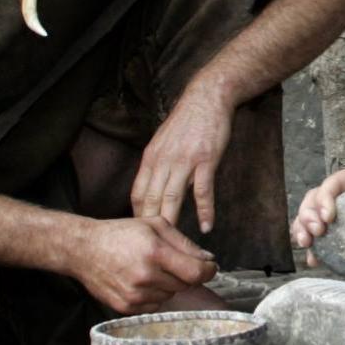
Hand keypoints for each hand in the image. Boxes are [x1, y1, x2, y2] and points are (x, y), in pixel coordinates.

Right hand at [65, 216, 217, 314]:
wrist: (83, 249)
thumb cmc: (120, 233)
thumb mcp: (155, 225)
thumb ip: (184, 243)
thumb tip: (208, 259)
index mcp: (155, 253)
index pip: (196, 273)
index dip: (208, 271)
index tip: (210, 267)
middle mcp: (145, 277)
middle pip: (184, 285)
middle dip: (184, 274)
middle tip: (170, 261)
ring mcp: (134, 295)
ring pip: (170, 296)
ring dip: (167, 285)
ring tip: (149, 269)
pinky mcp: (126, 307)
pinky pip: (154, 306)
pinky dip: (153, 295)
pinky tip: (139, 280)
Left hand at [131, 83, 232, 232]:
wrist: (207, 98)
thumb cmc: (186, 121)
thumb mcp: (162, 141)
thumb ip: (157, 164)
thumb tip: (151, 187)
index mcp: (151, 157)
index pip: (138, 193)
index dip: (137, 215)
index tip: (140, 233)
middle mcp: (163, 160)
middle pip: (151, 199)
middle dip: (150, 226)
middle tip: (153, 247)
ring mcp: (184, 161)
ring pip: (172, 198)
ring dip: (173, 223)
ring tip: (176, 245)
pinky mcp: (205, 160)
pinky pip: (203, 191)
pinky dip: (205, 210)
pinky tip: (207, 226)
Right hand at [290, 163, 344, 266]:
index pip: (332, 183)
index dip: (324, 198)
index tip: (327, 217)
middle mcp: (342, 191)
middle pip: (313, 198)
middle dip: (308, 215)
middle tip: (316, 233)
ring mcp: (337, 208)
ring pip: (309, 214)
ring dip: (302, 228)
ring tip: (306, 244)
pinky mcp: (338, 226)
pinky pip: (317, 233)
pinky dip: (312, 245)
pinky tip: (314, 258)